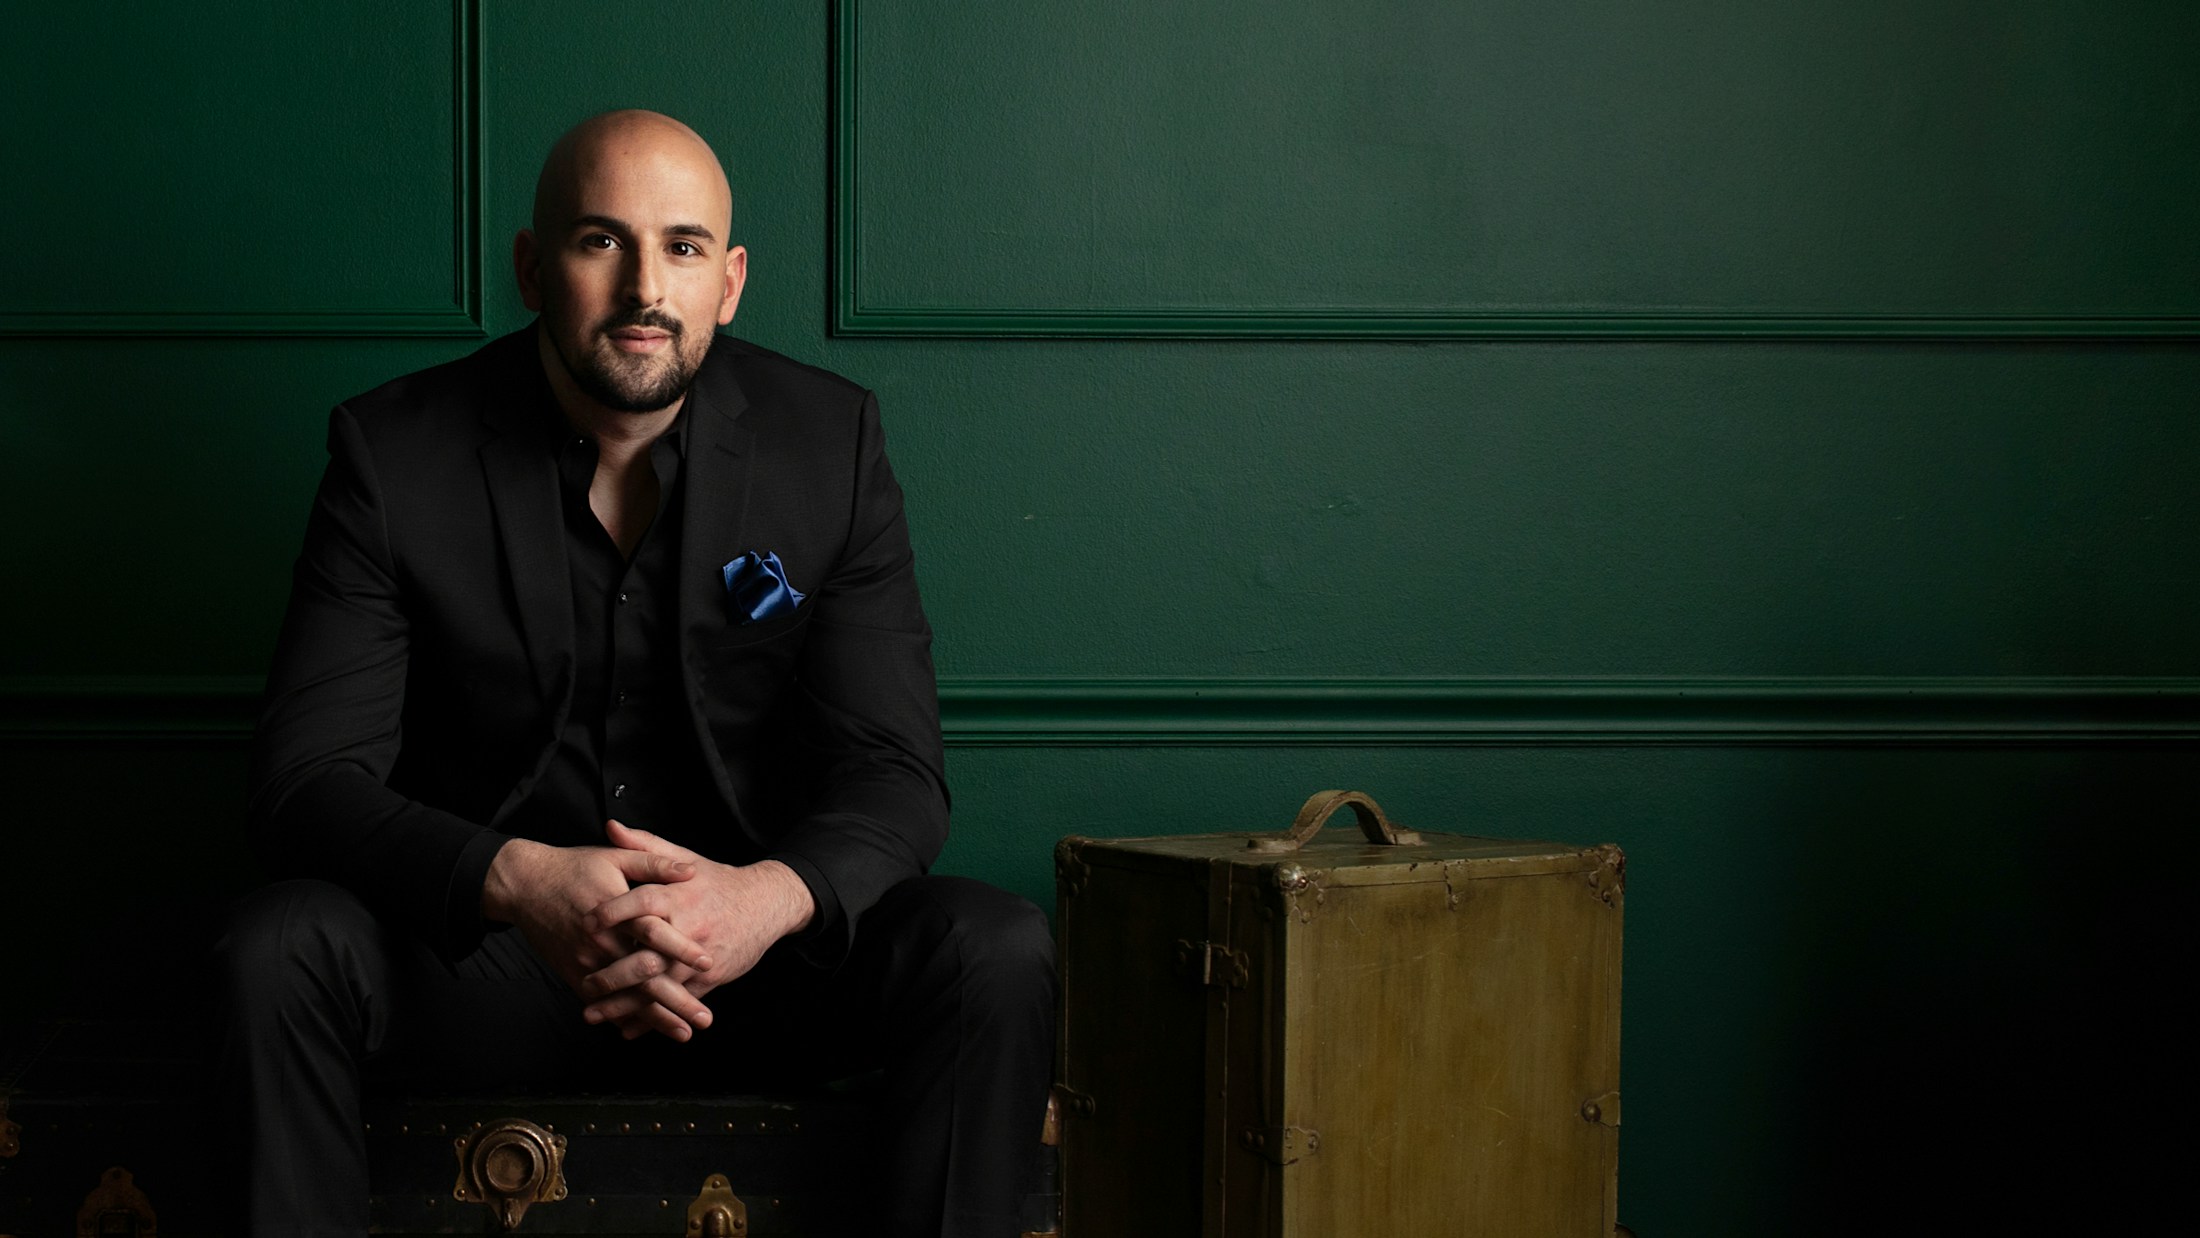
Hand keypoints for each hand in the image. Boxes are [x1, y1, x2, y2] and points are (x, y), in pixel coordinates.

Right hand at [481, 837, 717, 1037]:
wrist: (525, 885)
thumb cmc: (575, 867)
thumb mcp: (616, 856)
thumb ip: (655, 862)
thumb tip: (691, 870)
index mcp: (617, 909)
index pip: (654, 932)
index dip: (681, 948)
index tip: (708, 964)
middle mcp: (602, 941)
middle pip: (644, 976)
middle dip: (677, 999)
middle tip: (705, 1019)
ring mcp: (586, 961)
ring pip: (626, 996)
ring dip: (656, 1018)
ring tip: (684, 1033)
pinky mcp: (574, 973)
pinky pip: (602, 1001)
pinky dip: (623, 1017)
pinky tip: (645, 1031)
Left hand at [577, 820, 816, 1038]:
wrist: (766, 905)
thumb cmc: (717, 881)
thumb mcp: (685, 858)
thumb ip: (645, 845)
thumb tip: (610, 826)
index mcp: (680, 895)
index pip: (643, 902)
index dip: (614, 912)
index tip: (585, 923)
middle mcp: (689, 928)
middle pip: (647, 955)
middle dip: (613, 973)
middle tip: (584, 981)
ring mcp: (699, 958)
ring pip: (659, 986)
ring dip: (625, 1004)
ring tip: (593, 1012)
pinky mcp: (709, 979)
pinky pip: (677, 1002)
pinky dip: (652, 1019)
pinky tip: (626, 1028)